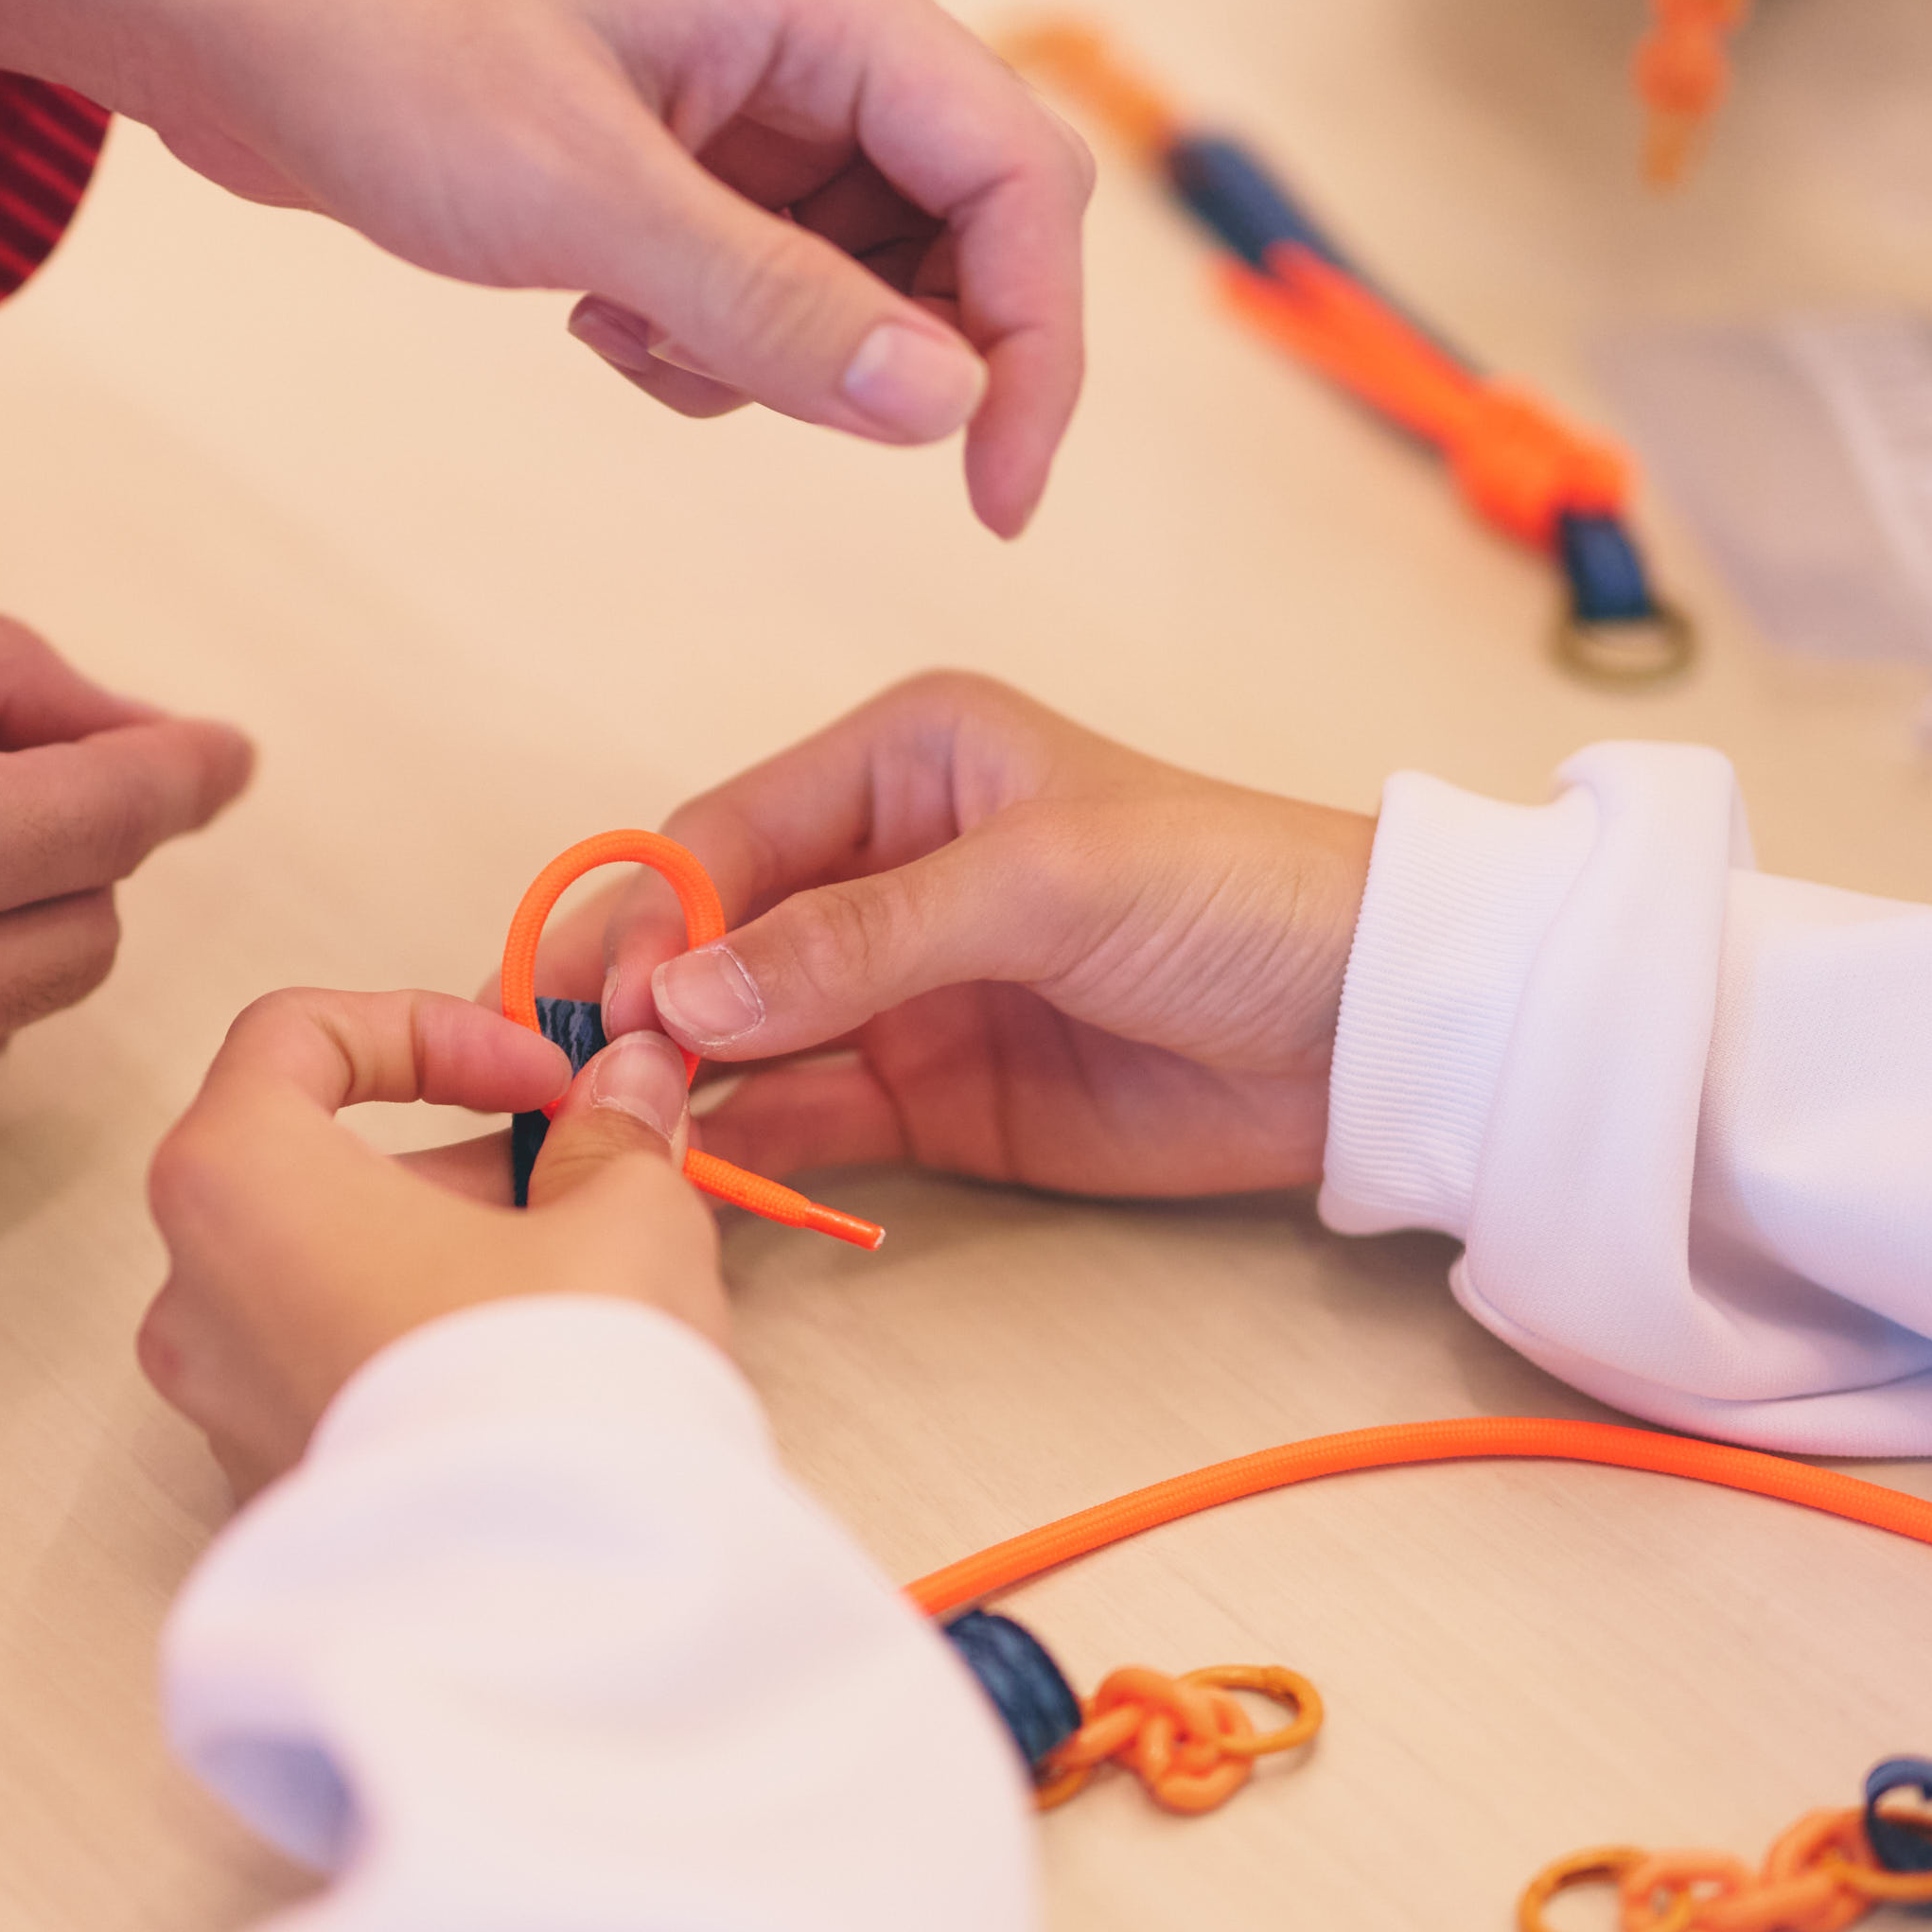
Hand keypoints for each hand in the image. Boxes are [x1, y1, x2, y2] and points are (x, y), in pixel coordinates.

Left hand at [0, 0, 1091, 536]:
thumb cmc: (378, 41)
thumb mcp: (579, 198)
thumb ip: (773, 305)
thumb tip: (942, 404)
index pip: (1017, 178)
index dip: (1035, 347)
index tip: (994, 498)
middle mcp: (814, 21)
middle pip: (958, 225)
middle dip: (886, 349)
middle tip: (763, 402)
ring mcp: (746, 81)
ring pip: (858, 269)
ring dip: (772, 349)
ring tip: (620, 328)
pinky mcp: (677, 139)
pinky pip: (765, 273)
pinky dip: (702, 330)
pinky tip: (589, 308)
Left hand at [138, 991, 722, 1494]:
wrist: (549, 1615)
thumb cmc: (555, 1390)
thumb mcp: (622, 1213)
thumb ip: (610, 1130)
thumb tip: (621, 1088)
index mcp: (235, 1181)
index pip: (293, 1037)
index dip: (429, 1028)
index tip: (536, 1075)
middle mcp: (193, 1292)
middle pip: (309, 1164)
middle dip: (455, 1157)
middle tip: (578, 1175)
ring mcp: (218, 1406)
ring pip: (324, 1276)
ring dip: (444, 1253)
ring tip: (575, 1283)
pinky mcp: (267, 1493)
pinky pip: (333, 1377)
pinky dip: (417, 1348)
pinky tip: (531, 1378)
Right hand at [559, 674, 1373, 1199]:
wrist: (1376, 1028)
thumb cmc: (1234, 893)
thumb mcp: (1043, 883)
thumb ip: (860, 937)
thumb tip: (686, 995)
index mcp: (904, 761)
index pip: (727, 835)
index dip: (650, 916)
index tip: (600, 1000)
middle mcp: (879, 866)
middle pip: (710, 935)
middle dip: (631, 999)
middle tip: (556, 1070)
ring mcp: (898, 989)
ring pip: (741, 1033)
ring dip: (673, 1080)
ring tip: (599, 1133)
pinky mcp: (930, 1095)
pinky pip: (806, 1115)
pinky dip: (744, 1144)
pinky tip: (688, 1169)